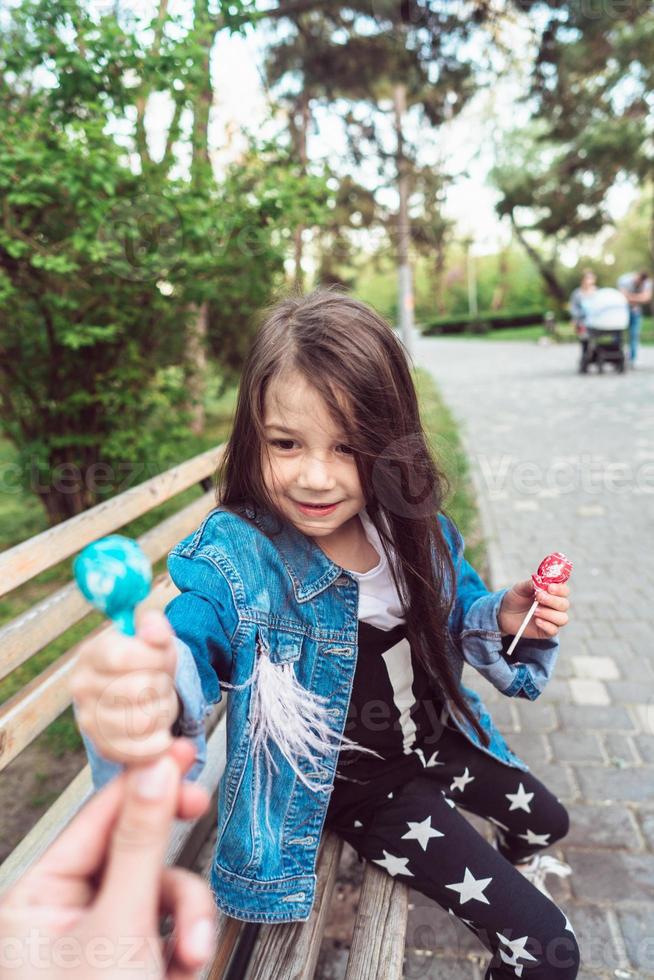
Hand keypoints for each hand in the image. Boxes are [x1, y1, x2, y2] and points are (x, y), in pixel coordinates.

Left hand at [0, 738, 215, 978]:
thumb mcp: (120, 924)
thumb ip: (141, 845)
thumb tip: (155, 773)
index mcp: (37, 899)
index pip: (97, 818)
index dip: (142, 782)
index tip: (178, 751)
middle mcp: (64, 914)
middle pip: (135, 852)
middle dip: (172, 865)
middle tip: (199, 807)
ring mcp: (100, 938)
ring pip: (161, 891)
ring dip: (189, 918)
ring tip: (193, 952)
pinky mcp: (132, 960)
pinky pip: (169, 927)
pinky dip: (186, 944)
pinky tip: (186, 968)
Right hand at [70, 609, 178, 764]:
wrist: (136, 690)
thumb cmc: (145, 661)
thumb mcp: (152, 637)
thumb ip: (155, 627)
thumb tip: (155, 632)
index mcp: (91, 654)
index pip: (124, 657)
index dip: (155, 659)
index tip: (163, 658)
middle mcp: (81, 687)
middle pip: (138, 690)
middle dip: (163, 686)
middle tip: (163, 683)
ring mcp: (89, 719)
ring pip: (143, 722)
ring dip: (164, 712)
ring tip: (159, 702)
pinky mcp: (103, 747)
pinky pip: (139, 751)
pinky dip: (160, 742)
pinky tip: (162, 730)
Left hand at [498, 581, 569, 639]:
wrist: (505, 613)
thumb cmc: (516, 599)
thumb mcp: (520, 588)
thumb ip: (531, 584)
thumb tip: (541, 581)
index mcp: (552, 593)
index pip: (564, 590)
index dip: (560, 589)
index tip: (549, 588)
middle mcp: (555, 606)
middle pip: (564, 604)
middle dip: (552, 601)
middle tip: (538, 597)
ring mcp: (553, 619)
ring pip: (562, 618)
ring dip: (549, 614)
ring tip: (535, 611)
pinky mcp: (548, 631)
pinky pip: (554, 630)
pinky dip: (546, 625)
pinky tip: (537, 621)